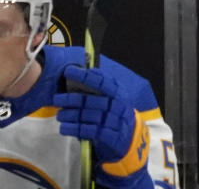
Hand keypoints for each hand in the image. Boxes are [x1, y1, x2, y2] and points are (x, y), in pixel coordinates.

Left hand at [54, 65, 150, 180]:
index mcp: (119, 93)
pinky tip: (65, 128)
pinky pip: (90, 131)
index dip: (85, 76)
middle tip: (57, 99)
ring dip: (71, 115)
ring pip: (90, 116)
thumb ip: (99, 89)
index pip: (102, 82)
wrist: (128, 139)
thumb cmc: (114, 116)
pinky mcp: (111, 137)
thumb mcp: (112, 100)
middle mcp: (119, 106)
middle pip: (92, 100)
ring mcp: (116, 122)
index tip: (69, 72)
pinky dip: (75, 129)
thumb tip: (81, 72)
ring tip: (60, 115)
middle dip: (72, 99)